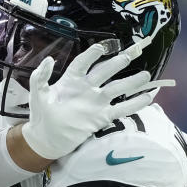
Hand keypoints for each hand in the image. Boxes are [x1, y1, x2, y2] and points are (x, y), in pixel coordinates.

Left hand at [20, 41, 174, 159]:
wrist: (46, 139)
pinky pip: (120, 109)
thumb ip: (40, 78)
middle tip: (131, 54)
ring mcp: (95, 102)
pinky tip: (148, 98)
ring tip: (145, 75)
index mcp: (70, 80)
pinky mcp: (101, 117)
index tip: (100, 47)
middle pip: (104, 72)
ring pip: (116, 89)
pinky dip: (134, 104)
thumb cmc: (41, 115)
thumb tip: (49, 59)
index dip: (90, 55)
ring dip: (130, 82)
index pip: (82, 63)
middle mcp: (86, 88)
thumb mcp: (38, 95)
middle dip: (117, 63)